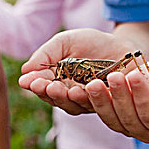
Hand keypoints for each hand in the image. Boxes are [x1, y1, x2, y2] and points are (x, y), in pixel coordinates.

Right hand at [19, 28, 136, 114]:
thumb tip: (25, 71)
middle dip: (49, 93)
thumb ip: (46, 54)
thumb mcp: (66, 43)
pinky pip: (98, 104)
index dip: (36, 86)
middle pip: (58, 100)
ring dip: (66, 98)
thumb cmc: (92, 44)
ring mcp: (90, 102)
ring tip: (60, 88)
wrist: (123, 46)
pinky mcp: (109, 103)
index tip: (28, 82)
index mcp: (58, 83)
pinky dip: (89, 97)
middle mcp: (72, 96)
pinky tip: (82, 89)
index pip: (43, 89)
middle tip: (44, 86)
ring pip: (75, 105)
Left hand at [85, 59, 148, 141]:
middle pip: (130, 119)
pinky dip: (93, 102)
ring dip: (102, 102)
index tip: (133, 76)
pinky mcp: (117, 121)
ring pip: (113, 120)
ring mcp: (131, 129)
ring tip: (94, 83)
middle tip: (113, 76)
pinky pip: (103, 114)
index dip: (142, 97)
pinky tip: (84, 88)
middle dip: (120, 97)